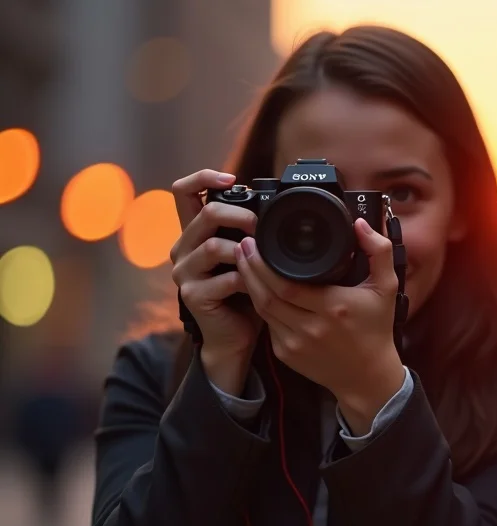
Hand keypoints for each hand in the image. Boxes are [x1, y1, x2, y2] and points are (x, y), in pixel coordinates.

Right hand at [170, 169, 261, 394]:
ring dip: (246, 251)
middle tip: (262, 226)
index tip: (232, 178)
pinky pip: (225, 278)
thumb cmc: (244, 292)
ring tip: (264, 260)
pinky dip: (247, 280)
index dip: (204, 178)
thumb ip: (248, 231)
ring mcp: (184, 273)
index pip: (183, 192)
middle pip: (205, 214)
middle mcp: (183, 248)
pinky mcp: (193, 296)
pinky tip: (258, 286)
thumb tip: (272, 204)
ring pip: (214, 247)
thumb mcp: (246, 255)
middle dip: (240, 216)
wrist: (234, 336)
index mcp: (194, 233)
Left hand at [234, 219, 405, 434]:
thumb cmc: (376, 329)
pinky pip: (267, 324)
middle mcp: (312, 328)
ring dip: (249, 284)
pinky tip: (256, 288)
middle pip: (267, 295)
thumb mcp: (387, 288)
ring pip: (262, 309)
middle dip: (250, 268)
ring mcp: (295, 343)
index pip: (287, 284)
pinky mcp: (286, 354)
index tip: (256, 242)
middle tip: (243, 245)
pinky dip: (259, 304)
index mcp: (335, 308)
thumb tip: (362, 224)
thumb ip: (379, 252)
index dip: (265, 264)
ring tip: (244, 262)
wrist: (368, 376)